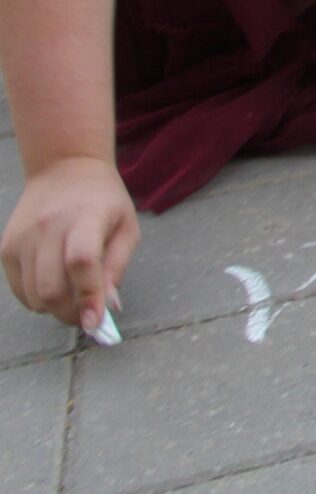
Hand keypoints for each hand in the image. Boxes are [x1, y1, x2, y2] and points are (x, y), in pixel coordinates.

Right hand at [3, 157, 137, 329]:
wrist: (64, 170)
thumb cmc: (103, 202)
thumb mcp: (126, 227)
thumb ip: (117, 267)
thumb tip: (108, 309)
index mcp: (84, 218)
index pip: (81, 261)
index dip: (88, 295)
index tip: (95, 323)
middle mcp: (47, 228)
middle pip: (50, 287)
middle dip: (70, 313)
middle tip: (86, 317)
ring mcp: (22, 239)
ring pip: (32, 295)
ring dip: (54, 308)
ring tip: (73, 296)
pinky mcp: (6, 248)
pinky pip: (18, 289)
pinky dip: (36, 298)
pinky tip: (54, 284)